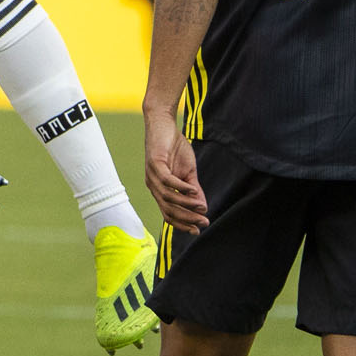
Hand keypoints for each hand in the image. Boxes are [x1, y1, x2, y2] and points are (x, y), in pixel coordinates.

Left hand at [143, 109, 208, 233]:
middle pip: (168, 209)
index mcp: (159, 190)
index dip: (182, 223)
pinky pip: (167, 180)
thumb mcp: (188, 172)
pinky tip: (193, 191)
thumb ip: (193, 190)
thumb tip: (203, 208)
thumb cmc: (175, 148)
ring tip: (202, 208)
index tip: (198, 230)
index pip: (168, 213)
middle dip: (187, 218)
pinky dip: (180, 187)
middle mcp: (152, 186)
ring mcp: (152, 175)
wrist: (164, 125)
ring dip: (186, 204)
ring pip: (167, 197)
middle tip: (204, 222)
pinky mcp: (154, 163)